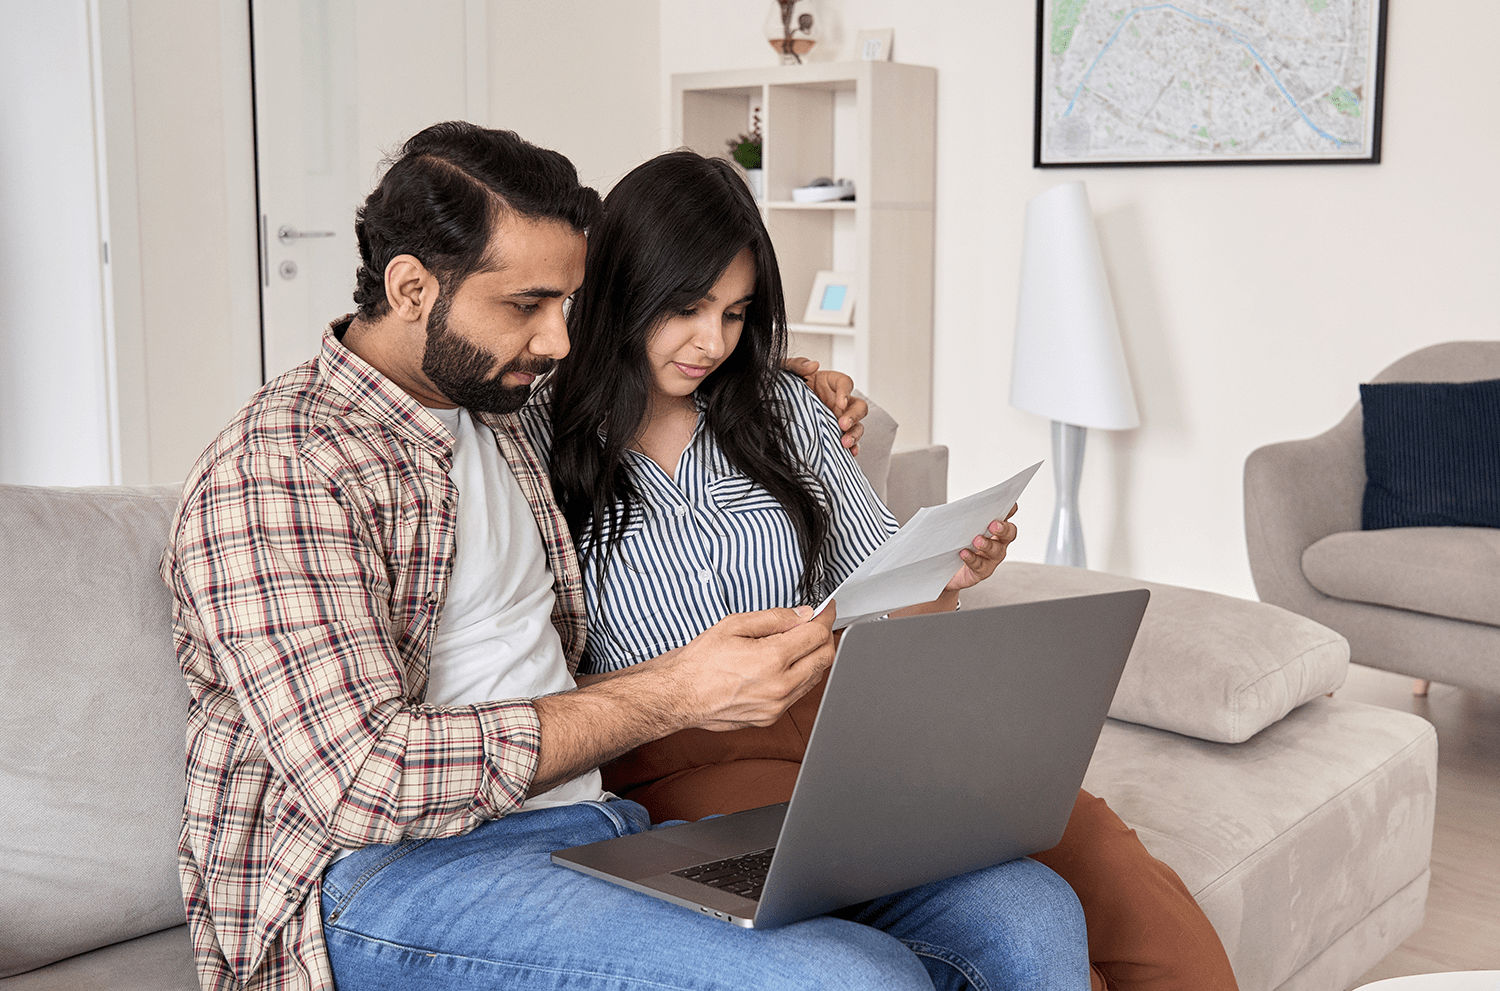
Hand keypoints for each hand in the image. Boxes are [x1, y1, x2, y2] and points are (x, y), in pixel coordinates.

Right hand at [656, 605, 835, 731]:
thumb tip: (802, 615)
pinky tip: (787, 664)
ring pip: (816, 677)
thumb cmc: (699, 662)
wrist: (680, 696)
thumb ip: (774, 618)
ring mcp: (777, 706)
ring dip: (814, 656)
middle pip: (825, 657)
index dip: (825, 616)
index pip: (817, 635)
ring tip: (798, 641)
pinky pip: (799, 693)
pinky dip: (801, 675)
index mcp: (772, 660)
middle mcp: (780, 686)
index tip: (825, 608)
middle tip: (815, 622)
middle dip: (825, 635)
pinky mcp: (771, 718)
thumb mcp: (734, 625)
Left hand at [786, 356, 867, 454]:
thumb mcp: (786, 371)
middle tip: (842, 424)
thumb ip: (797, 365)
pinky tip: (850, 453)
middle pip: (858, 406)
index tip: (839, 402)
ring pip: (857, 425)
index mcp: (830, 383)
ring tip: (845, 443)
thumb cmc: (785, 386)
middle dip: (854, 416)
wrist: (774, 404)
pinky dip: (853, 447)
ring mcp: (838, 418)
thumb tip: (812, 365)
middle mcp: (838, 401)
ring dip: (854, 434)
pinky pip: (849, 441)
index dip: (845, 392)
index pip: (846, 383)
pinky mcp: (834, 433)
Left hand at [945, 503, 1019, 591]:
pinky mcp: (982, 571)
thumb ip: (961, 517)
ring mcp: (991, 558)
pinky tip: (964, 553)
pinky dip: (972, 558)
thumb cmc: (952, 543)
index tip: (1009, 505)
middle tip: (993, 525)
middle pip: (1009, 534)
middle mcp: (997, 541)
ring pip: (997, 551)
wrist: (941, 568)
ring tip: (976, 540)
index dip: (1010, 509)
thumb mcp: (956, 527)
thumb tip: (956, 507)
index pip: (1005, 515)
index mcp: (993, 527)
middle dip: (1003, 528)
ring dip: (988, 544)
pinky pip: (981, 565)